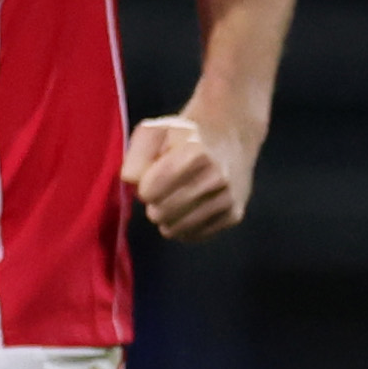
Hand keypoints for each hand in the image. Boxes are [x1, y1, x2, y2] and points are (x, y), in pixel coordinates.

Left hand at [123, 113, 254, 241]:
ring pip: (175, 229)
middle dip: (153, 204)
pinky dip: (184, 227)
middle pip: (160, 213)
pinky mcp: (234, 215)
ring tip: (173, 200)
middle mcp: (217, 177)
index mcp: (195, 153)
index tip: (152, 178)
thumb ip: (136, 156)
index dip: (144, 187)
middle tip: (162, 191)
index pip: (149, 191)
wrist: (230, 138)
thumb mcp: (155, 132)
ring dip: (166, 218)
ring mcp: (228, 198)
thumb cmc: (182, 137)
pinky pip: (193, 236)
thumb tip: (133, 182)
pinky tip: (187, 210)